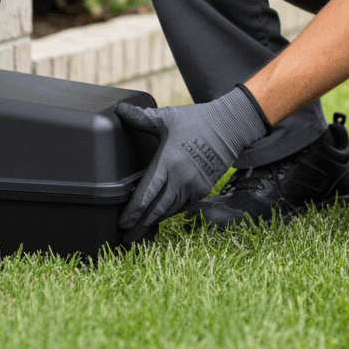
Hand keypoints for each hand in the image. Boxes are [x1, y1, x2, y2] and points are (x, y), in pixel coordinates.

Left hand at [116, 87, 268, 244]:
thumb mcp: (168, 117)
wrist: (230, 126)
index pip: (146, 194)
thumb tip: (119, 109)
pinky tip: (160, 218)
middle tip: (126, 239)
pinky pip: (183, 206)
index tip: (122, 223)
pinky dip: (170, 213)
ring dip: (154, 223)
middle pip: (156, 210)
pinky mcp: (203, 189)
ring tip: (140, 233)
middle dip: (139, 226)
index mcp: (168, 162)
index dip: (133, 212)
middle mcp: (181, 179)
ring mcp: (193, 186)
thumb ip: (141, 117)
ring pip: (170, 211)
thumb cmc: (197, 120)